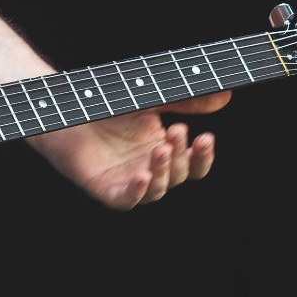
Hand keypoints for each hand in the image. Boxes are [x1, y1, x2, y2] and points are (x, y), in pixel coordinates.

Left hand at [36, 90, 229, 209]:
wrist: (70, 108)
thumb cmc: (110, 107)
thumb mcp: (152, 101)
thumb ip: (185, 101)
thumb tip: (226, 95)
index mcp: (166, 152)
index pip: (194, 165)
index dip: (202, 156)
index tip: (206, 137)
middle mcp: (151, 170)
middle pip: (178, 175)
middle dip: (181, 155)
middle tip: (177, 132)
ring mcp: (129, 182)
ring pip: (157, 189)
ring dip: (163, 171)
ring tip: (161, 148)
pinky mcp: (107, 190)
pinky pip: (127, 200)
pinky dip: (136, 191)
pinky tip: (142, 175)